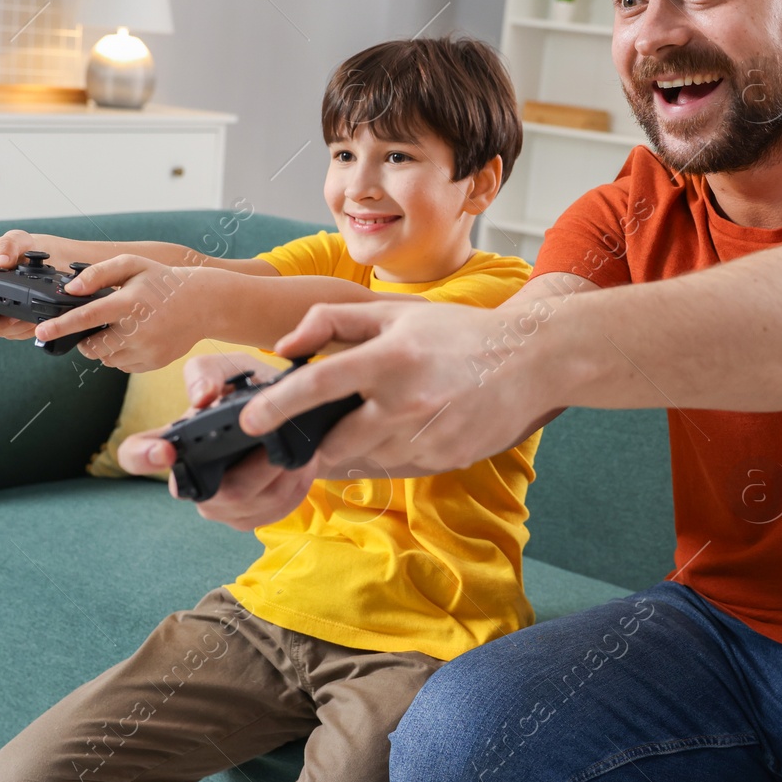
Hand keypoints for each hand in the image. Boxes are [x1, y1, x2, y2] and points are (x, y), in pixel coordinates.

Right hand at [0, 228, 61, 339]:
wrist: (53, 263)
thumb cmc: (29, 247)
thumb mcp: (20, 239)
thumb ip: (8, 246)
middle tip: (13, 317)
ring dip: (10, 327)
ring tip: (28, 317)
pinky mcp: (7, 318)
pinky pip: (9, 333)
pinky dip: (22, 331)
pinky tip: (34, 322)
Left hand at [34, 254, 209, 372]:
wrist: (204, 304)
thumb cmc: (163, 281)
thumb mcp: (132, 265)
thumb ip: (99, 272)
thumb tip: (71, 289)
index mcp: (129, 303)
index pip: (87, 316)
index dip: (61, 325)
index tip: (40, 332)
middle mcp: (137, 330)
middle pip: (92, 346)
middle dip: (85, 339)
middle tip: (97, 325)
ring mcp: (147, 350)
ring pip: (107, 359)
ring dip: (105, 347)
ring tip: (123, 327)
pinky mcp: (154, 363)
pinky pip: (124, 366)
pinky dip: (122, 354)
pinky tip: (137, 337)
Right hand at [117, 352, 317, 529]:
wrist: (296, 419)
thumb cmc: (252, 392)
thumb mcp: (231, 368)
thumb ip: (209, 372)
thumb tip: (201, 398)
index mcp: (176, 442)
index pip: (136, 455)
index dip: (143, 457)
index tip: (165, 450)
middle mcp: (191, 480)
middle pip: (218, 492)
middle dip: (255, 468)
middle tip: (281, 440)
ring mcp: (221, 506)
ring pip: (252, 502)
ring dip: (282, 474)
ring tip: (300, 448)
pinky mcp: (250, 518)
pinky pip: (274, 510)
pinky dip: (296, 486)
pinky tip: (303, 465)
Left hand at [237, 298, 559, 476]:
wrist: (531, 361)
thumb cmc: (459, 333)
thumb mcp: (398, 313)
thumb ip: (334, 322)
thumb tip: (286, 347)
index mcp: (390, 358)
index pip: (319, 385)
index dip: (278, 407)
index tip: (250, 423)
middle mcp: (406, 402)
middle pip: (334, 442)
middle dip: (315, 444)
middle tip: (307, 437)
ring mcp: (427, 437)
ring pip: (364, 460)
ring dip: (354, 449)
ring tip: (372, 422)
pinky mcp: (444, 460)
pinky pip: (396, 469)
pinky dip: (386, 456)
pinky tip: (402, 431)